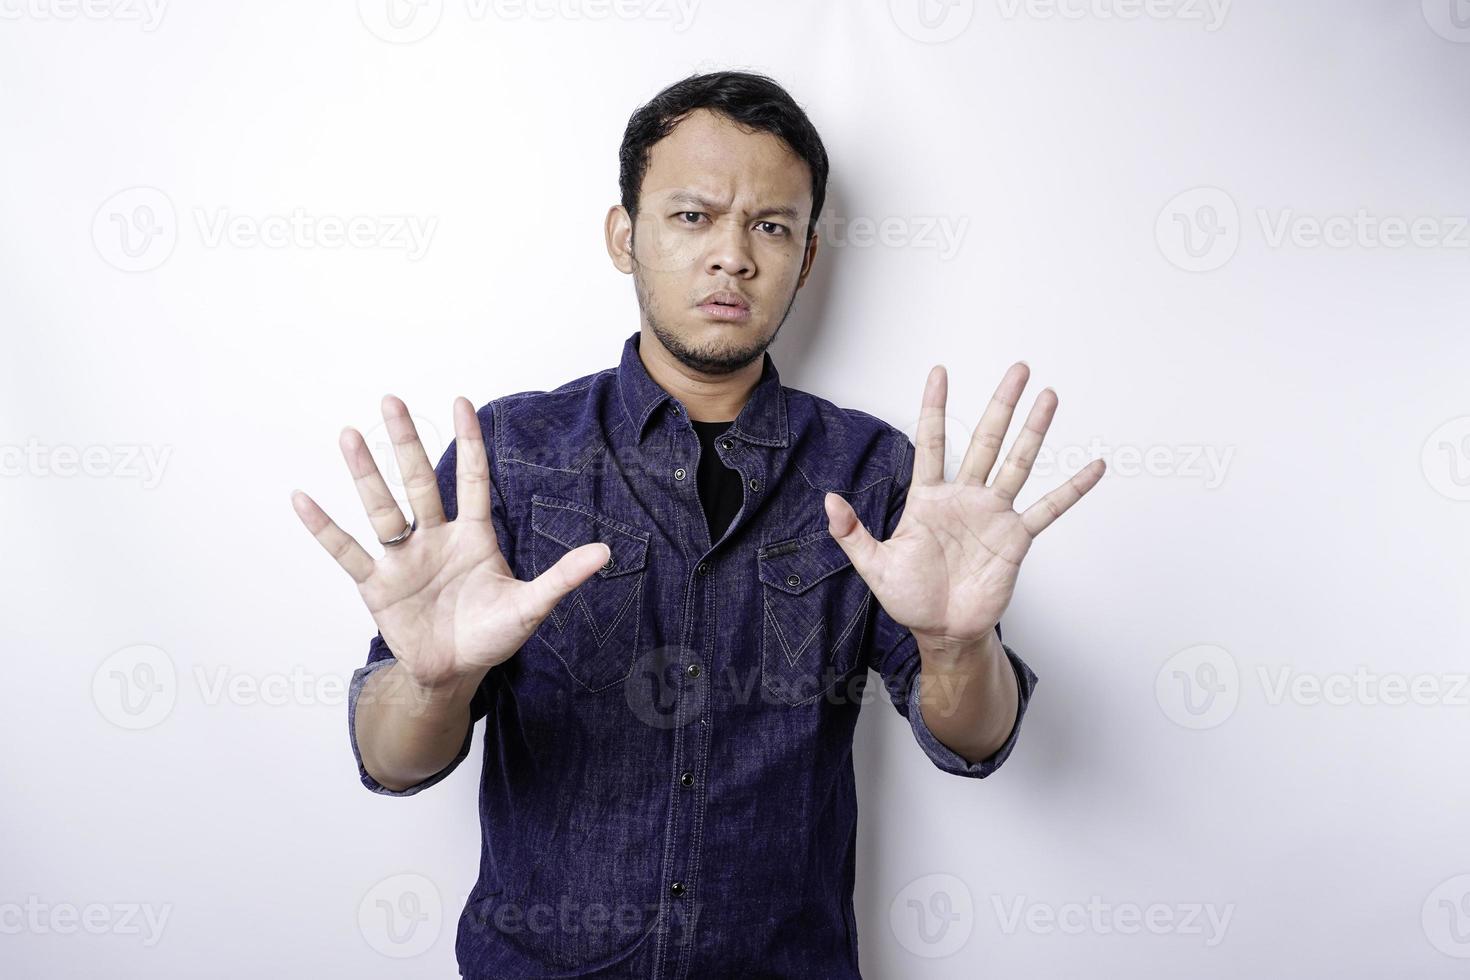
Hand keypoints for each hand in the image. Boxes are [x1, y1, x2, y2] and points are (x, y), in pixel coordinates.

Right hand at [290, 395, 610, 691]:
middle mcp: (434, 538)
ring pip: (382, 507)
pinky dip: (324, 528)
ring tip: (349, 434)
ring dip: (365, 473)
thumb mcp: (531, 606)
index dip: (468, 443)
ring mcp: (402, 559)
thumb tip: (605, 552)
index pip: (471, 480)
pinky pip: (347, 552)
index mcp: (473, 536)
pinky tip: (303, 498)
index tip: (461, 401)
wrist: (455, 673)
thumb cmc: (492, 635)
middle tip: (391, 400)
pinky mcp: (377, 586)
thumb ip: (562, 577)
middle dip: (406, 443)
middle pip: (418, 482)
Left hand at [824, 362, 1103, 650]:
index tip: (940, 372)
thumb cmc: (909, 599)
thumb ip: (852, 532)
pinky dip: (1072, 489)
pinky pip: (1049, 509)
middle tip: (1018, 369)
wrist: (942, 632)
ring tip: (1049, 397)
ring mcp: (993, 514)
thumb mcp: (874, 565)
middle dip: (1001, 405)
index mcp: (929, 498)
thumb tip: (829, 500)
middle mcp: (965, 498)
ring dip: (1034, 430)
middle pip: (985, 440)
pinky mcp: (1016, 538)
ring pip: (1018, 462)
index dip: (934, 406)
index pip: (932, 441)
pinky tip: (1094, 468)